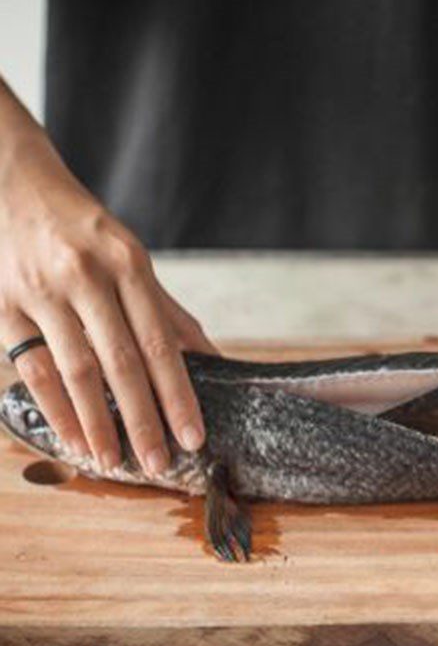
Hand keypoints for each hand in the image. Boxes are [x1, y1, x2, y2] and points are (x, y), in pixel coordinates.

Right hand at [0, 129, 216, 475]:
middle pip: (121, 363)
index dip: (178, 393)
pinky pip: (33, 367)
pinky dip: (55, 407)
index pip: (160, 342)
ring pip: (75, 370)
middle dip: (143, 419)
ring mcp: (42, 291)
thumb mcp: (130, 257)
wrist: (12, 183)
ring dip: (97, 422)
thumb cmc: (84, 229)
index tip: (193, 434)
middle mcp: (87, 277)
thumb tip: (208, 356)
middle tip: (159, 463)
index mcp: (128, 263)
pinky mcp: (4, 306)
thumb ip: (166, 310)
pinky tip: (73, 437)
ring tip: (116, 460)